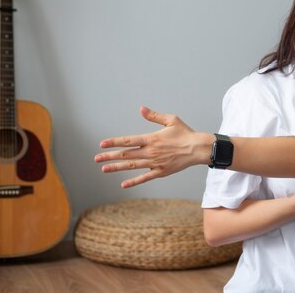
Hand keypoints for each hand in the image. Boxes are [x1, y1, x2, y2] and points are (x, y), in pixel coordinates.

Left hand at [94, 106, 210, 187]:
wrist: (198, 148)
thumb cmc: (185, 133)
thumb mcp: (171, 120)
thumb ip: (154, 116)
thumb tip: (141, 109)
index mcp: (151, 138)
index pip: (128, 141)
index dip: (114, 142)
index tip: (102, 144)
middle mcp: (151, 152)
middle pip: (126, 154)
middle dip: (110, 156)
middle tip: (96, 159)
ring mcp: (155, 163)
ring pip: (132, 166)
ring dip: (117, 167)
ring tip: (104, 169)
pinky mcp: (161, 172)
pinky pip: (145, 177)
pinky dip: (134, 181)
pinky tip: (123, 184)